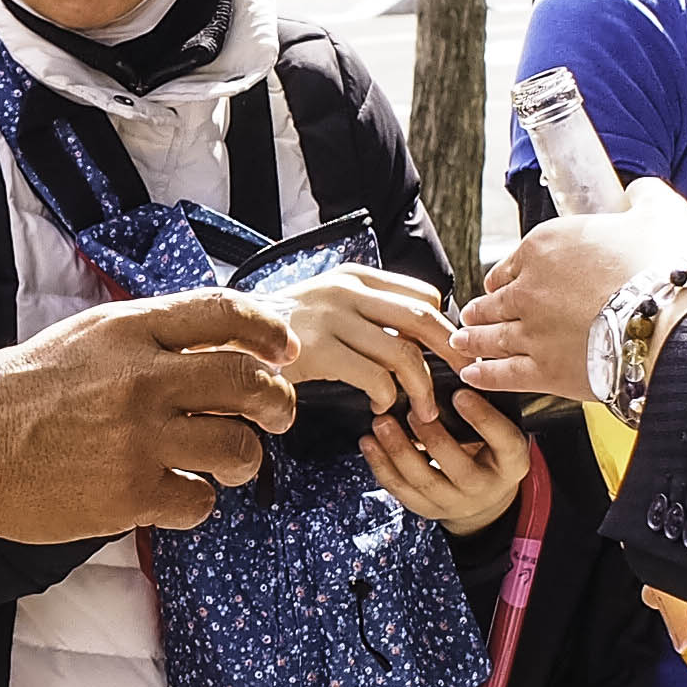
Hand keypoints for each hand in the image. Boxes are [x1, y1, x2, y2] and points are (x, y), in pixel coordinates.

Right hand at [0, 288, 300, 542]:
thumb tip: (207, 344)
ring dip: (242, 459)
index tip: (285, 349)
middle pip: (249, 381)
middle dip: (278, 402)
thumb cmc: (12, 395)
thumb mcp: (78, 340)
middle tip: (277, 415)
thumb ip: (141, 339)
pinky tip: (172, 497)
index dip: (267, 330)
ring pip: (237, 448)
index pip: (223, 313)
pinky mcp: (130, 493)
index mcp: (128, 330)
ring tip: (224, 464)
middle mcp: (142, 378)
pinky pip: (199, 501)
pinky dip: (196, 502)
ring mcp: (138, 437)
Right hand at [269, 266, 461, 420]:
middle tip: (462, 378)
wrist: (224, 339)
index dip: (443, 325)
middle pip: (423, 317)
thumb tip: (413, 334)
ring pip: (403, 352)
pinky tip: (381, 407)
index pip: (422, 293)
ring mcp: (331, 317)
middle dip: (450, 352)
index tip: (449, 353)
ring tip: (423, 411)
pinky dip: (387, 397)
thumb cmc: (279, 332)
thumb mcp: (325, 305)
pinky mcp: (317, 349)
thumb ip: (365, 310)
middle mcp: (346, 290)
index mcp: (354, 276)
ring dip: (422, 388)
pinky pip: (374, 376)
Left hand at [362, 383, 528, 527]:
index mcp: (512, 462)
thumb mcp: (501, 427)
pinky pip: (401, 490)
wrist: (483, 496)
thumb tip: (457, 359)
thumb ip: (485, 402)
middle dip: (432, 436)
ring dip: (398, 450)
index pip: (503, 440)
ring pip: (424, 480)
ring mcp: (455, 502)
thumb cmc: (489, 448)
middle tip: (412, 409)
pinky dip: (381, 466)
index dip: (483, 418)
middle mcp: (486, 487)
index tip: (461, 393)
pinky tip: (368, 443)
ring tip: (381, 423)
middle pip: (458, 466)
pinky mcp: (427, 509)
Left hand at [456, 183, 686, 401]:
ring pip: (491, 336)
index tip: (502, 281)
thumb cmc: (666, 266)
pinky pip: (502, 374)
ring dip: (474, 338)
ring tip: (462, 342)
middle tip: (474, 314)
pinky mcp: (544, 371)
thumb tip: (639, 192)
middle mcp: (530, 287)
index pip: (513, 260)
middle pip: (495, 300)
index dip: (507, 273)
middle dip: (483, 308)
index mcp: (547, 245)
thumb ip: (645, 197)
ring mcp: (532, 331)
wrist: (673, 322)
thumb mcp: (661, 212)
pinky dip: (484, 375)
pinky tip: (473, 375)